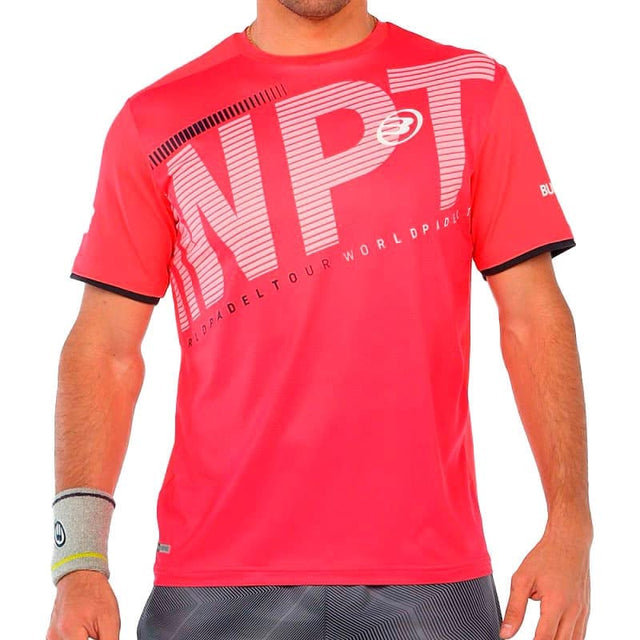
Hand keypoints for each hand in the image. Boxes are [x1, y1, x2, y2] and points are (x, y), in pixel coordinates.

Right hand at [47, 570, 119, 639]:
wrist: (81, 576)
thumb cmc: (96, 593)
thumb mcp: (110, 620)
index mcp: (70, 632)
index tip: (100, 638)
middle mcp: (55, 637)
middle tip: (98, 634)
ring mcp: (51, 636)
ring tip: (91, 632)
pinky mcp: (51, 636)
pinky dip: (76, 639)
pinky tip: (84, 635)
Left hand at [500, 521, 591, 639]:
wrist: (569, 541)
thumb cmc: (544, 557)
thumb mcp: (522, 579)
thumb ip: (514, 609)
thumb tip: (505, 634)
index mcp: (556, 604)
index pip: (544, 639)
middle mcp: (574, 611)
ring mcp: (583, 612)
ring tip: (542, 637)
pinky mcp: (586, 609)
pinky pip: (580, 634)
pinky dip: (569, 639)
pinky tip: (556, 637)